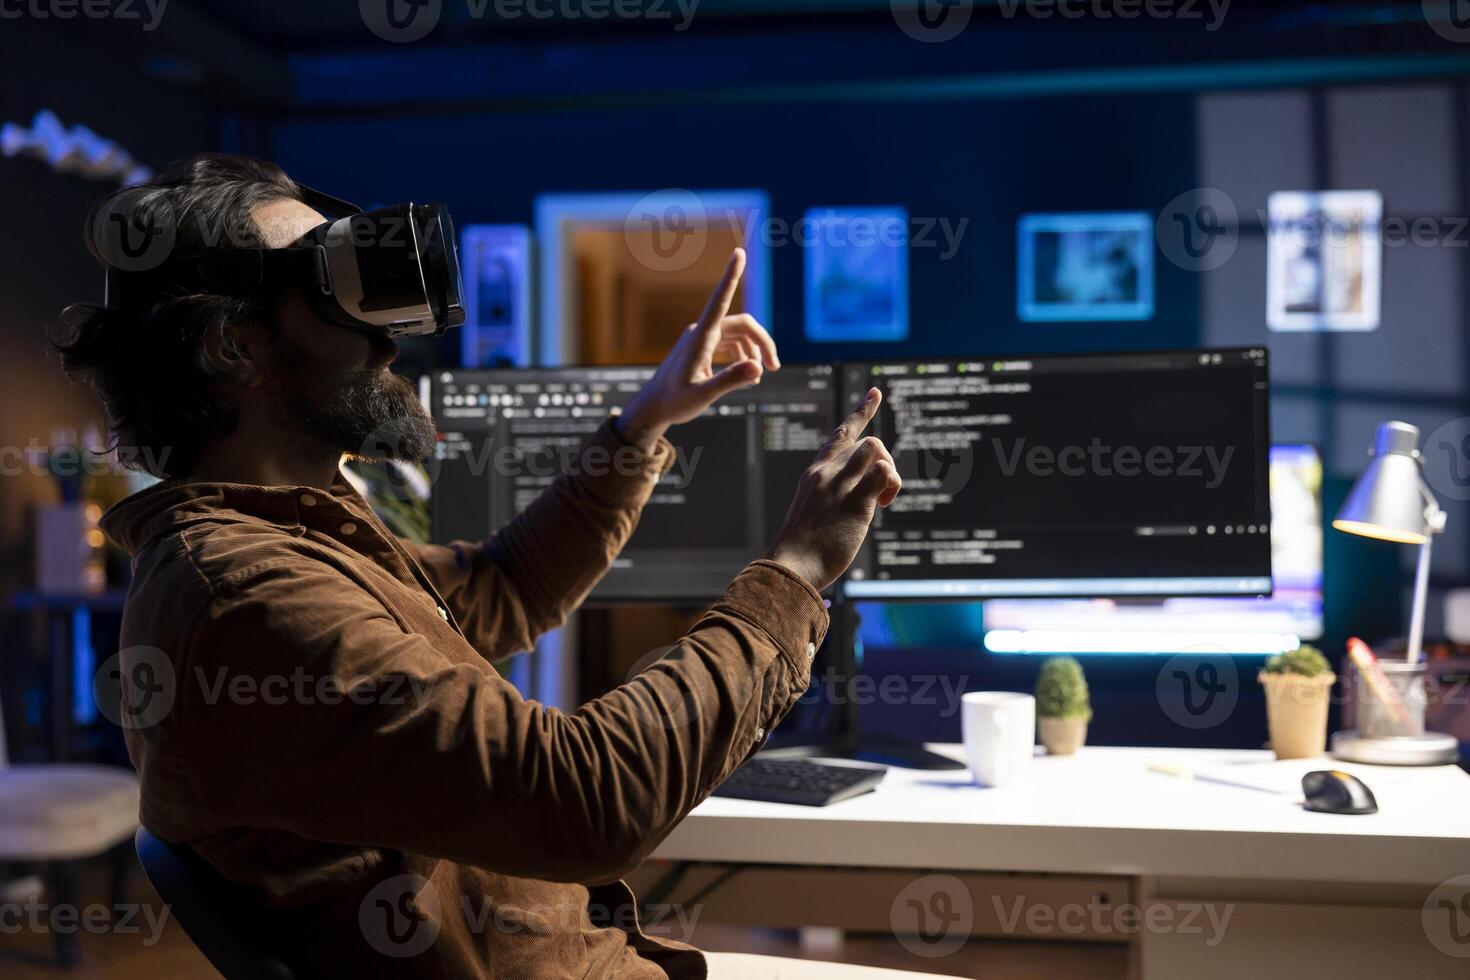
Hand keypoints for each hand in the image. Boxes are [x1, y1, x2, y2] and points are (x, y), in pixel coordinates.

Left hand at [615, 248, 778, 448]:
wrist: (655, 407)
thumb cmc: (675, 402)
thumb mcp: (703, 395)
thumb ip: (730, 380)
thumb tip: (759, 368)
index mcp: (700, 338)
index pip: (719, 301)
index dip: (731, 276)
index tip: (739, 253)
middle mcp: (702, 332)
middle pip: (743, 324)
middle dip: (763, 342)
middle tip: (775, 368)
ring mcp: (702, 338)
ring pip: (740, 334)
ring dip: (755, 351)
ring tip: (761, 375)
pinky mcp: (704, 347)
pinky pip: (732, 342)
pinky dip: (744, 355)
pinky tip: (748, 374)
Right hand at [766, 388, 901, 591]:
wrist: (791, 567)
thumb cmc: (803, 549)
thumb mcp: (814, 512)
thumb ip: (834, 496)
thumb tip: (863, 496)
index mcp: (815, 474)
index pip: (841, 434)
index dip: (862, 411)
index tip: (875, 393)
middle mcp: (826, 473)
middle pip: (867, 441)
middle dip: (885, 461)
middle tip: (883, 495)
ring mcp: (839, 485)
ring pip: (876, 448)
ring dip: (890, 470)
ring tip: (884, 499)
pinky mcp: (855, 502)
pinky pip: (884, 473)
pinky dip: (892, 483)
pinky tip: (885, 504)